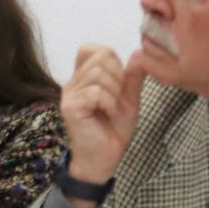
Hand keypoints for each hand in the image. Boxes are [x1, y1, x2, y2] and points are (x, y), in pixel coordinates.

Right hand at [60, 45, 144, 204]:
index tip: (117, 81)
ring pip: (99, 73)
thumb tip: (139, 52)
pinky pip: (96, 92)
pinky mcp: (71, 107)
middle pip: (101, 58)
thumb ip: (133, 77)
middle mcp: (72, 83)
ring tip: (112, 108)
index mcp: (83, 78)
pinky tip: (107, 113)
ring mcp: (69, 94)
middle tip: (117, 99)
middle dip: (118, 77)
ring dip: (114, 92)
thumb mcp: (129, 99)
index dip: (109, 58)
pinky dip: (109, 102)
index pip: (91, 49)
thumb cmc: (113, 130)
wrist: (104, 158)